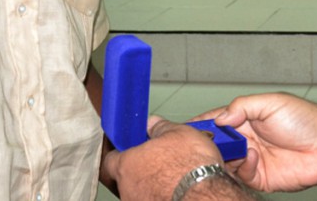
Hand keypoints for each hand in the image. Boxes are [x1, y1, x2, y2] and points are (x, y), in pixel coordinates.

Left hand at [102, 116, 226, 200]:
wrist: (207, 195)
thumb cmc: (190, 167)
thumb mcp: (178, 133)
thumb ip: (160, 127)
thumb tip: (153, 124)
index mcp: (126, 165)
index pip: (109, 160)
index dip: (119, 153)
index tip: (128, 148)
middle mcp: (127, 189)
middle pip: (125, 178)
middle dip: (139, 170)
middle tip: (156, 162)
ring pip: (139, 191)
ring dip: (151, 184)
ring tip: (172, 177)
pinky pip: (153, 199)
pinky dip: (162, 195)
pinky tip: (177, 190)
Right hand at [209, 92, 316, 192]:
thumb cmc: (304, 120)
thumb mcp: (270, 102)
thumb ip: (242, 106)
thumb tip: (220, 118)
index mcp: (246, 118)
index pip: (216, 120)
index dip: (202, 123)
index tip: (186, 127)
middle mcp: (246, 139)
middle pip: (216, 143)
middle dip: (208, 142)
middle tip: (204, 141)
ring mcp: (252, 159)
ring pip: (225, 161)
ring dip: (224, 155)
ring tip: (231, 147)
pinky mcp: (259, 177)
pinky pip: (241, 175)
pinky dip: (242, 166)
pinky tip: (253, 156)